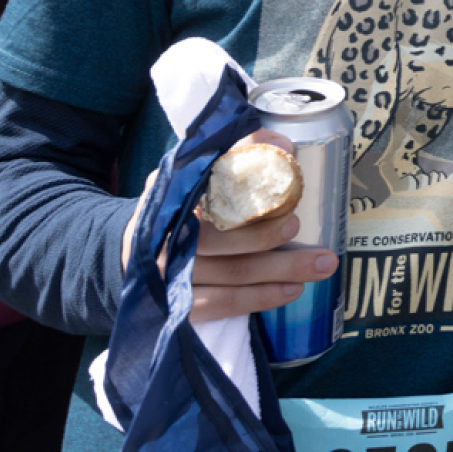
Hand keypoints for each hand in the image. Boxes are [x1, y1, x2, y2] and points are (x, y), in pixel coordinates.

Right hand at [118, 131, 335, 323]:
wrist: (131, 253)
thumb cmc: (178, 208)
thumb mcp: (191, 175)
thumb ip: (231, 154)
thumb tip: (282, 145)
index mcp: (168, 197)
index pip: (203, 183)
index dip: (242, 176)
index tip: (283, 169)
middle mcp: (164, 237)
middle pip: (218, 239)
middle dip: (264, 234)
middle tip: (298, 225)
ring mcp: (168, 275)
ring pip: (230, 274)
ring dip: (279, 270)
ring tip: (321, 263)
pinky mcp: (177, 306)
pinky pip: (222, 304)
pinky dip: (259, 297)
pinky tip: (292, 290)